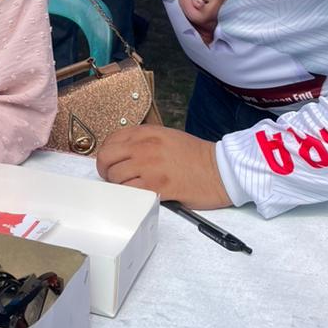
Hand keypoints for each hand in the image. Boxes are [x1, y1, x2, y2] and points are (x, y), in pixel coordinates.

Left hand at [96, 125, 231, 207]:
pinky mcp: (158, 186)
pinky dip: (131, 195)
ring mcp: (150, 166)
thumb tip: (121, 154)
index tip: (113, 163)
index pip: (110, 140)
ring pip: (115, 177)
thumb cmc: (196, 156)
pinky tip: (142, 194)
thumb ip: (143, 141)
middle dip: (106, 170)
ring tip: (133, 188)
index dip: (107, 154)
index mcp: (147, 132)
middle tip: (115, 178)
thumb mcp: (166, 137)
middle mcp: (145, 146)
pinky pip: (130, 192)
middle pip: (106, 158)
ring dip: (119, 186)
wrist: (221, 169)